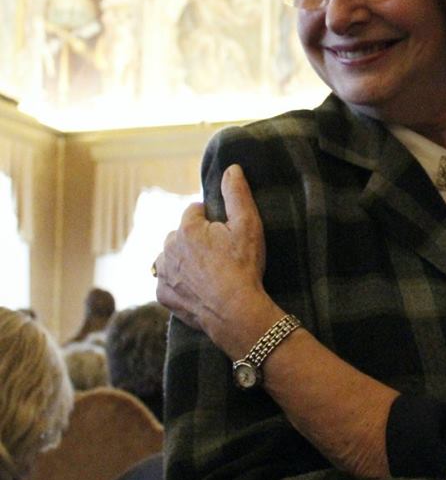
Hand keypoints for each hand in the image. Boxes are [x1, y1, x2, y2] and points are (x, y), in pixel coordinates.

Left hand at [155, 164, 276, 355]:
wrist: (235, 311)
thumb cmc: (243, 266)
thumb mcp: (248, 225)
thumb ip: (237, 194)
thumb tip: (231, 168)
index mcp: (187, 228)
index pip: (194, 211)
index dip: (211, 219)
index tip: (225, 233)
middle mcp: (168, 248)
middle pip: (181, 234)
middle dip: (196, 239)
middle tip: (220, 254)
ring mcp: (163, 273)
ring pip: (171, 257)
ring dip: (185, 260)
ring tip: (209, 272)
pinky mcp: (163, 295)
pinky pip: (168, 281)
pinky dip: (180, 282)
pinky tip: (199, 287)